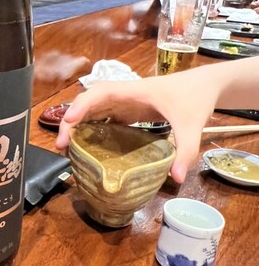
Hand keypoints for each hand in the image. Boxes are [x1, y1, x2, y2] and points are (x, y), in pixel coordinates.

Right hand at [56, 74, 216, 183]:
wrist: (203, 86)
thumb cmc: (194, 99)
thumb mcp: (192, 126)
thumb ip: (185, 151)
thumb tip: (175, 179)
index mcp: (135, 92)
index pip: (101, 93)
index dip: (83, 105)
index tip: (69, 121)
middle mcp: (124, 94)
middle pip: (89, 101)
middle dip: (72, 119)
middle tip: (61, 145)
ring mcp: (124, 101)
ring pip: (92, 108)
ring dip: (77, 124)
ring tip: (66, 147)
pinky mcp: (127, 109)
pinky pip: (102, 116)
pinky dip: (89, 127)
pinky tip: (85, 145)